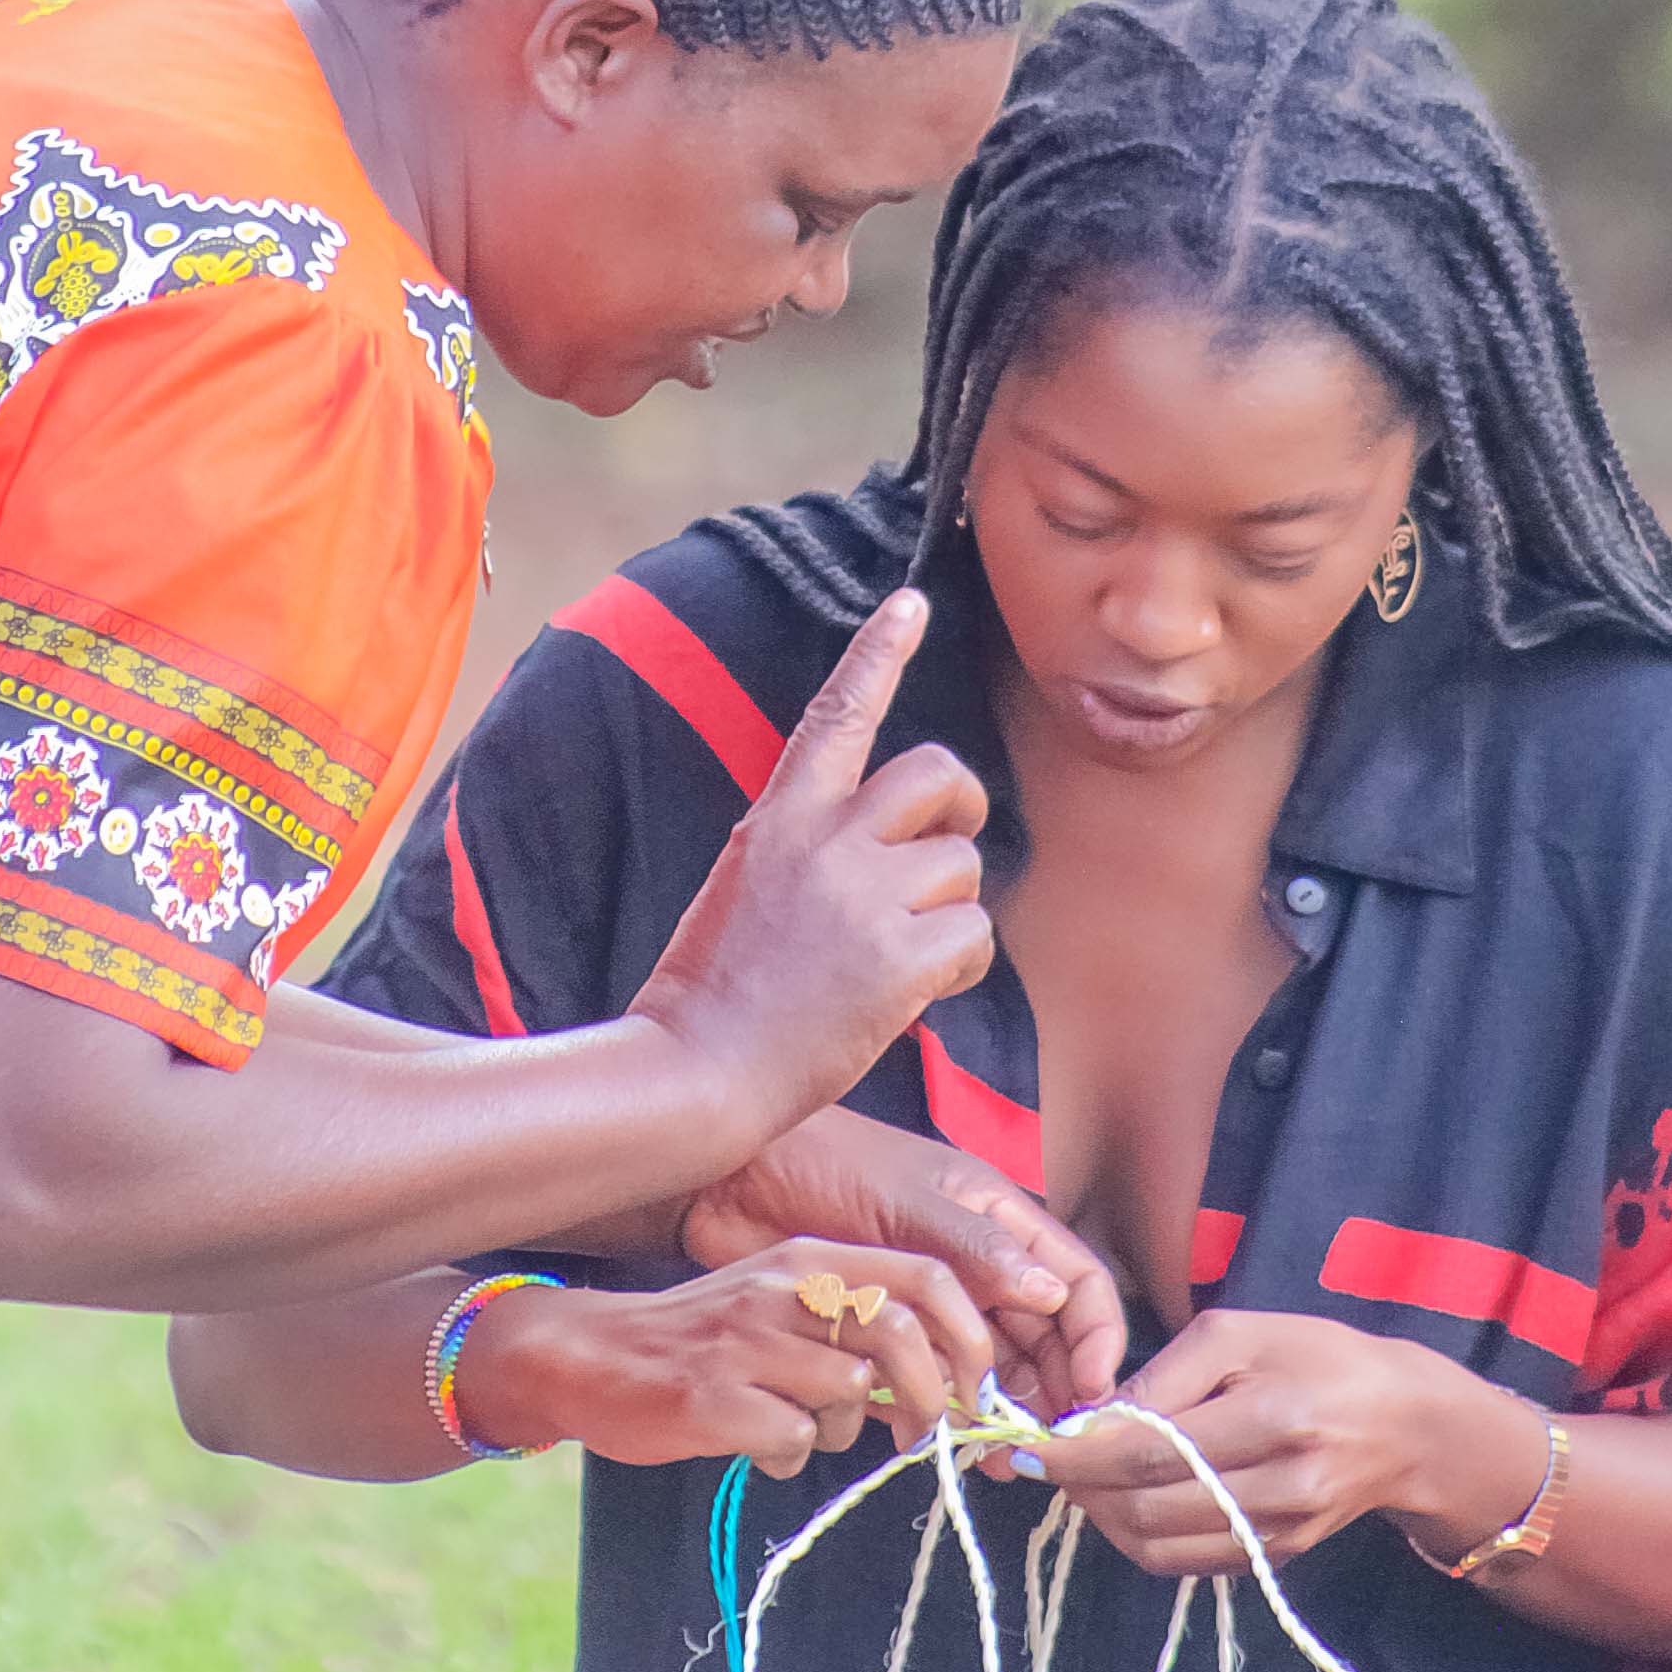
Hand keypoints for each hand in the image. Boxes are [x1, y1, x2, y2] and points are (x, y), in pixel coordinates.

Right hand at [451, 1238, 998, 1478]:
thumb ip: (853, 1331)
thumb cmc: (701, 1338)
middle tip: (917, 1436)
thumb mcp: (781, 1308)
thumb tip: (940, 1383)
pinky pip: (791, 1438)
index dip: (970, 1334)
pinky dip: (786, 1454)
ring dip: (843, 1430)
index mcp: (810, 1258)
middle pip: (901, 1333)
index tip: (972, 1387)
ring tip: (804, 1428)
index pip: (928, 1275)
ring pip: (848, 1393)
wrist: (588, 1354)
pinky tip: (756, 1444)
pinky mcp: (711, 1398)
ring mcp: (744, 1342)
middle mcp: (782, 1287)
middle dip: (928, 1396)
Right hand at [629, 592, 991, 1135]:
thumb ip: (812, 848)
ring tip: (895, 961)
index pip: (838, 713)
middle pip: (940, 774)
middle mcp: (826, 839)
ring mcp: (863, 895)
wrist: (696, 1069)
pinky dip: (958, 968)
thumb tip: (896, 846)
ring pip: (964, 866)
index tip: (912, 603)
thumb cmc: (716, 990)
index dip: (879, 652)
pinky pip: (975, 936)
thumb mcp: (747, 883)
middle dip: (961, 811)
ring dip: (950, 912)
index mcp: (779, 817)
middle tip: (942, 854)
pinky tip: (909, 997)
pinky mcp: (899, 957)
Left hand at [684, 1106, 1125, 1419]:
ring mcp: (933, 1303)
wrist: (735, 1178)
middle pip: (1043, 1339)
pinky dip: (936, 1413)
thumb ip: (977, 1248)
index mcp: (999, 1221)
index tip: (1092, 1391)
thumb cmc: (826, 1162)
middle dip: (1050, 1392)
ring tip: (994, 1458)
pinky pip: (927, 1382)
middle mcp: (978, 1266)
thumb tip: (1052, 1295)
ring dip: (996, 1412)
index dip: (1096, 1337)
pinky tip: (933, 1440)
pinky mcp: (886, 1334)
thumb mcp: (907, 1201)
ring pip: (989, 1369)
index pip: (1078, 1283)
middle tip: (1042, 1445)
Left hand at [1034, 1311, 1530, 1578]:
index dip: (1079, 1455)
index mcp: (1271, 1418)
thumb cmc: (1320, 1358)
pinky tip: (1122, 1502)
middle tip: (1049, 1460)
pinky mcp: (1275, 1559)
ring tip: (1080, 1480)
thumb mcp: (1241, 1333)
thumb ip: (1163, 1374)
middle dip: (1082, 1488)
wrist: (1407, 1425)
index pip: (1149, 1454)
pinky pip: (1186, 1562)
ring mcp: (1277, 1534)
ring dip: (1103, 1518)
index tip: (1035, 1442)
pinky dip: (1139, 1538)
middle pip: (1148, 1508)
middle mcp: (1278, 1488)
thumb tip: (1090, 1417)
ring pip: (1159, 1548)